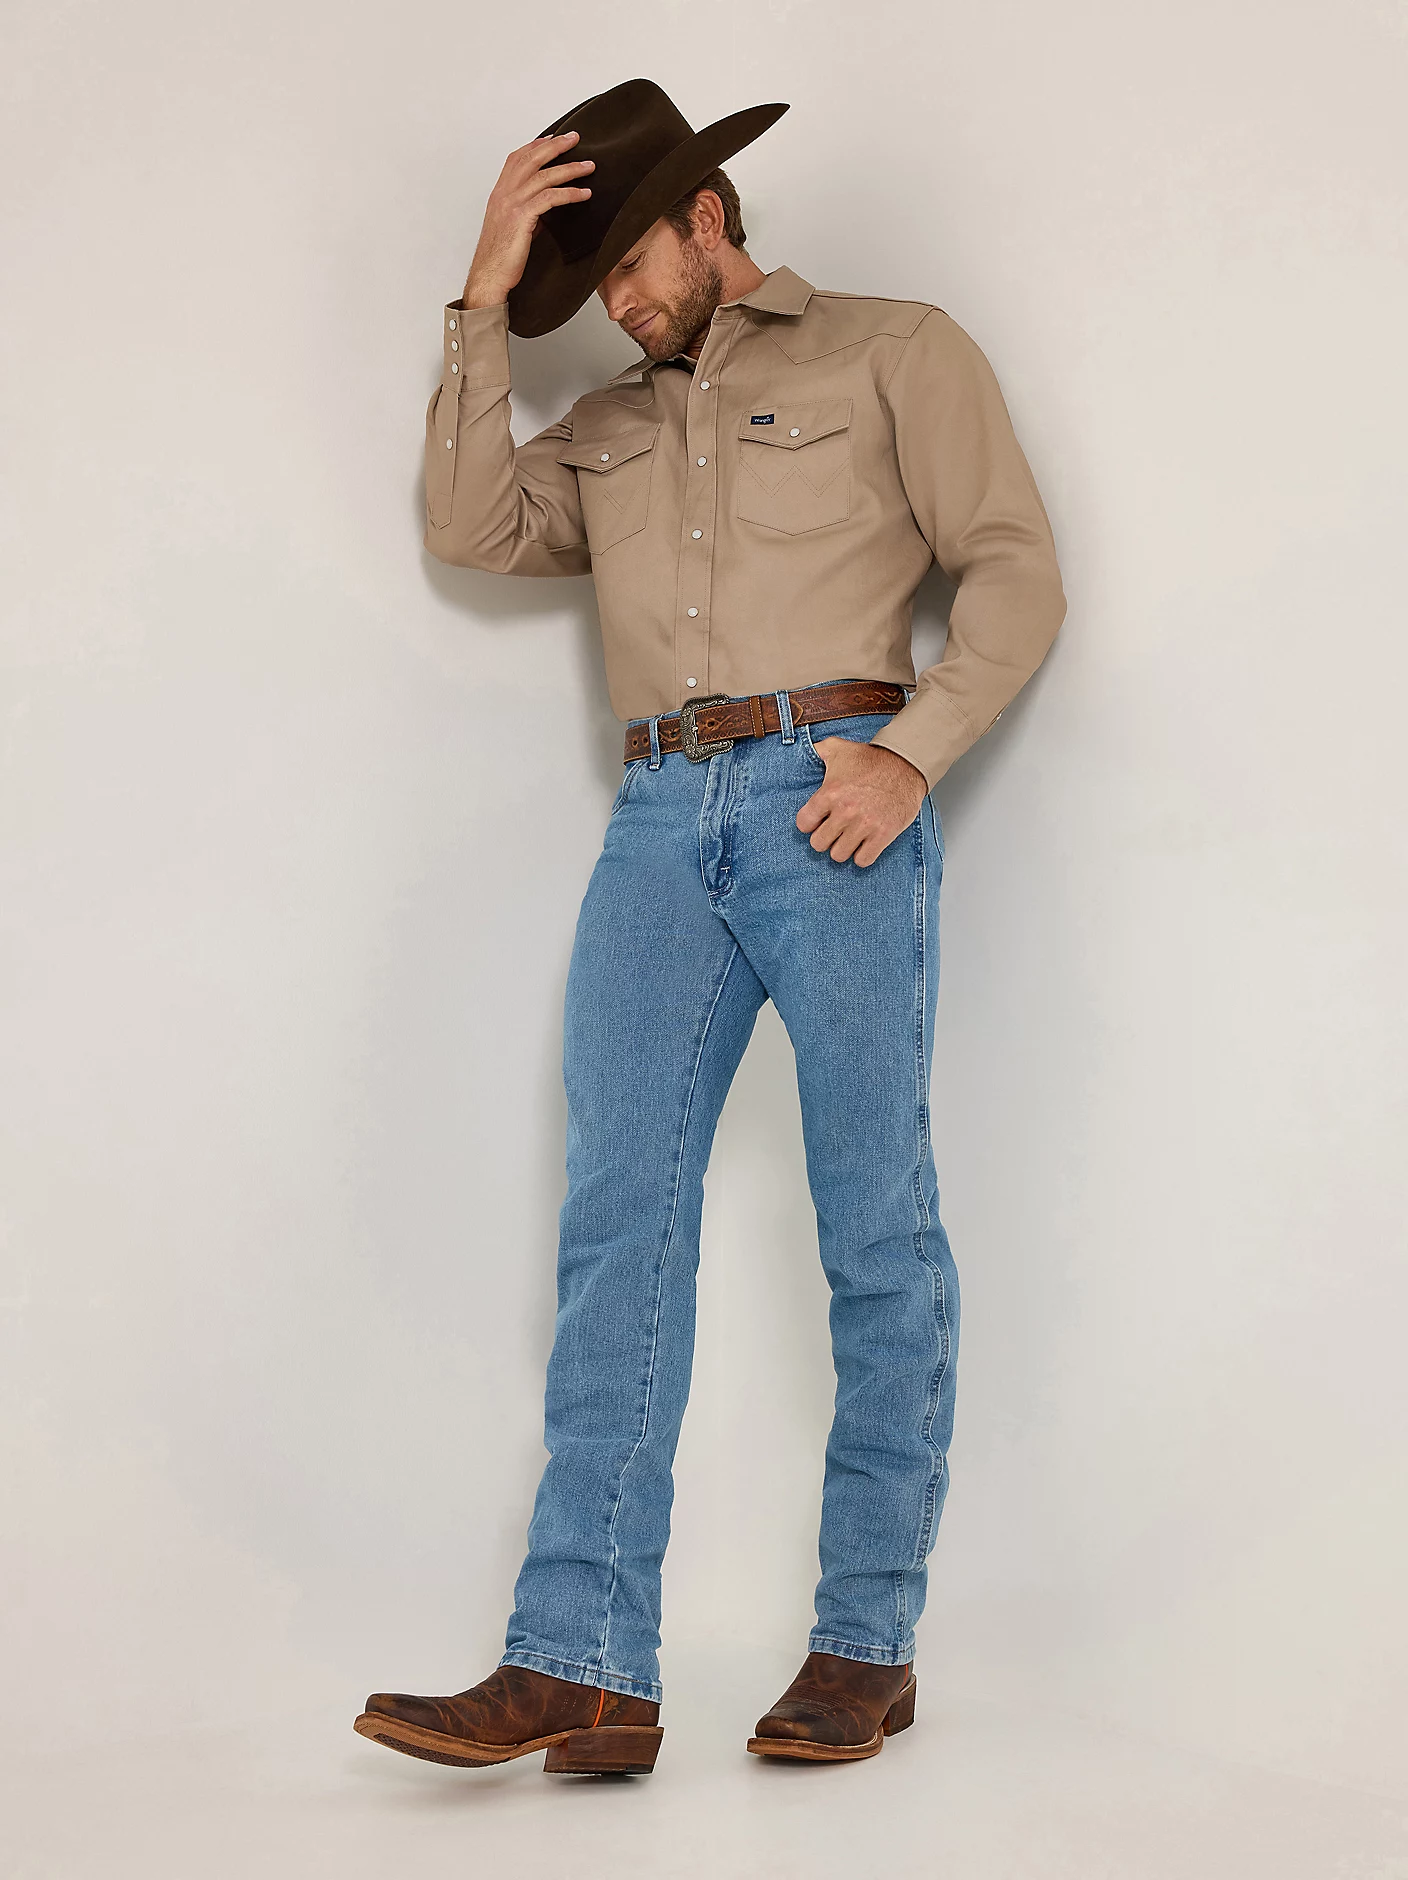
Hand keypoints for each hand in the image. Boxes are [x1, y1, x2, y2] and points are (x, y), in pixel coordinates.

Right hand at [461, 132, 594, 308]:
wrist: (489, 277)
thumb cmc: (500, 258)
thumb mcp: (514, 228)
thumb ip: (528, 212)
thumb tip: (547, 207)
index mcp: (499, 193)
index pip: (517, 158)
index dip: (536, 146)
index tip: (553, 138)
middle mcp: (504, 194)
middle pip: (531, 159)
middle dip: (555, 146)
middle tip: (575, 138)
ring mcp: (511, 204)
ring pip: (544, 175)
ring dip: (569, 168)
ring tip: (588, 166)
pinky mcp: (522, 217)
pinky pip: (550, 198)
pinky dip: (570, 193)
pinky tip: (584, 194)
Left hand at [796, 738, 928, 865]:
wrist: (907, 764)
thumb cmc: (871, 759)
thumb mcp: (839, 748)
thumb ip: (817, 750)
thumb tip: (801, 749)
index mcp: (830, 793)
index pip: (804, 824)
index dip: (809, 824)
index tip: (818, 821)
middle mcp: (845, 811)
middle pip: (818, 844)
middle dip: (824, 838)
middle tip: (834, 831)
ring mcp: (864, 825)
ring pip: (838, 855)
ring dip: (842, 848)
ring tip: (848, 838)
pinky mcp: (883, 834)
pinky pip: (863, 860)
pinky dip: (862, 856)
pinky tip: (864, 844)